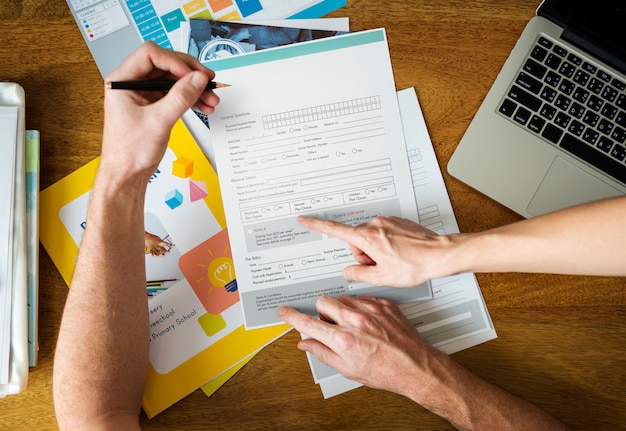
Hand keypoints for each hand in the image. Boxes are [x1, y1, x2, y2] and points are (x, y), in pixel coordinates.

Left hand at [101, 41, 219, 180]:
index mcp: (122, 81)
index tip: (191, 74)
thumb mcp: (158, 121)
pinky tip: (203, 105)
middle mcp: (132, 84)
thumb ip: (180, 98)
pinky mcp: (155, 106)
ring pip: (174, 81)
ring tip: (210, 98)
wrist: (127, 174)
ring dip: (194, 88)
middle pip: (166, 65)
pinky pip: (176, 95)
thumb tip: (197, 79)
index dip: (174, 61)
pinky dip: (191, 98)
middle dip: (189, 73)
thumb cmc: (128, 152)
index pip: (151, 55)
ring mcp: (144, 95)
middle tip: (206, 80)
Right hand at [144, 231, 171, 255]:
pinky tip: (156, 255)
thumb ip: (162, 241)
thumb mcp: (158, 238)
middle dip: (166, 251)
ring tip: (163, 255)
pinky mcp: (152, 250)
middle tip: (168, 252)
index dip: (169, 245)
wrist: (146, 238)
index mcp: (160, 242)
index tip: (171, 245)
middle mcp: (157, 246)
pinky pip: (153, 254)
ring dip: (161, 254)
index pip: (166, 244)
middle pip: (163, 250)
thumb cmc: (152, 237)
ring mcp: (154, 249)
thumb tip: (164, 243)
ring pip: (158, 253)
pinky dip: (155, 255)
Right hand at [278, 296, 447, 400]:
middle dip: (320, 311)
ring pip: (341, 297)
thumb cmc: (386, 371)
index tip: (285, 312)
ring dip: (340, 308)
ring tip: (350, 324)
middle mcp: (356, 321)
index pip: (308, 323)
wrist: (415, 366)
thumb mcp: (348, 370)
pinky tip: (366, 320)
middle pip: (323, 302)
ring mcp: (371, 310)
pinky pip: (361, 297)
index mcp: (343, 340)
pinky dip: (359, 307)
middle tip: (329, 324)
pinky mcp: (383, 303)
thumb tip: (306, 344)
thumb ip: (323, 353)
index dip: (292, 317)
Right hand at [298, 215, 461, 286]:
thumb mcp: (381, 277)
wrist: (439, 255)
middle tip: (381, 266)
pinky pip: (385, 234)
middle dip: (365, 255)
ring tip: (395, 262)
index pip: (334, 230)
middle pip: (357, 241)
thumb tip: (349, 271)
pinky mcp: (398, 222)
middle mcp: (375, 225)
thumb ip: (359, 274)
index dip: (316, 224)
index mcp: (367, 237)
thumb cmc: (414, 265)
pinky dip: (389, 245)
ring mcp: (388, 222)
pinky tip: (401, 254)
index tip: (304, 219)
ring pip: (371, 239)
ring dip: (377, 251)